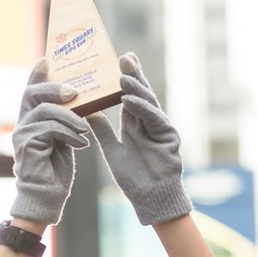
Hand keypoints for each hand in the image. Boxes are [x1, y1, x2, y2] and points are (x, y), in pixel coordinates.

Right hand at [10, 60, 88, 225]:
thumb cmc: (56, 171)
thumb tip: (78, 102)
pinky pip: (50, 129)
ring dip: (70, 117)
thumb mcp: (63, 140)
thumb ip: (63, 121)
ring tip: (86, 129)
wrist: (46, 198)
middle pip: (33, 93)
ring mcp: (22, 133)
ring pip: (45, 110)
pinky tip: (82, 143)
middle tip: (75, 92)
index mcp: (30, 119)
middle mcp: (22, 123)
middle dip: (55, 88)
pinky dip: (69, 133)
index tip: (47, 59)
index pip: (31, 90)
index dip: (37, 73)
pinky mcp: (27, 145)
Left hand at [86, 53, 191, 225]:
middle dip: (133, 75)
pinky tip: (129, 100)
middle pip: (140, 94)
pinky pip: (154, 119)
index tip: (116, 61)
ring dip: (136, 88)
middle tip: (123, 57)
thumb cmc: (134, 179)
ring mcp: (160, 129)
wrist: (150, 199)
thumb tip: (88, 111)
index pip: (128, 96)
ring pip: (148, 103)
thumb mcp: (112, 151)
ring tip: (122, 75)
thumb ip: (103, 131)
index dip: (124, 79)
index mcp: (135, 124)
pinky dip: (142, 109)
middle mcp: (148, 123)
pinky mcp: (169, 137)